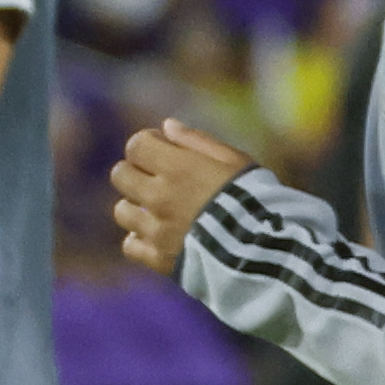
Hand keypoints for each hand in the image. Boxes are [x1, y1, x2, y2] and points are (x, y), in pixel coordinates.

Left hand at [107, 118, 256, 277]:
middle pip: (120, 175)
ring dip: (136, 207)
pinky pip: (130, 245)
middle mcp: (159, 197)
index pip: (136, 146)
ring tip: (160, 209)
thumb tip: (166, 126)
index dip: (147, 144)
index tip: (162, 149)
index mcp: (178, 168)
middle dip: (135, 171)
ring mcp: (156, 229)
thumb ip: (197, 141)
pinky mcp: (158, 258)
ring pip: (121, 211)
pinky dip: (139, 239)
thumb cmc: (256, 198)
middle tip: (157, 178)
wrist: (264, 249)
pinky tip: (158, 234)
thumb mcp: (235, 161)